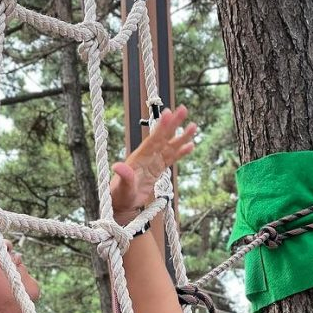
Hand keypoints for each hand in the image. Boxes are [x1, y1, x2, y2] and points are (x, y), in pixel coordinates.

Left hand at [110, 105, 196, 223]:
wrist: (121, 204)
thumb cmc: (119, 196)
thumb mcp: (122, 188)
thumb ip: (124, 177)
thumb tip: (117, 166)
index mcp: (139, 158)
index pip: (152, 140)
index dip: (161, 127)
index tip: (168, 113)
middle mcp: (147, 157)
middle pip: (163, 137)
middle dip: (173, 124)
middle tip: (183, 109)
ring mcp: (153, 162)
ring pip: (170, 146)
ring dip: (181, 137)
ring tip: (194, 126)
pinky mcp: (157, 170)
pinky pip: (171, 158)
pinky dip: (181, 152)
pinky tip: (191, 146)